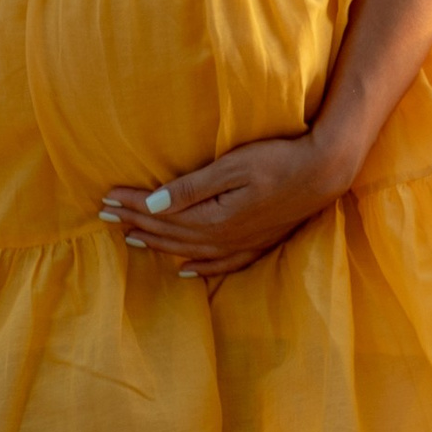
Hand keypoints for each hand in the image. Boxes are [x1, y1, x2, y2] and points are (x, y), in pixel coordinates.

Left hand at [100, 131, 350, 280]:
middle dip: (135, 224)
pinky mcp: (257, 244)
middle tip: (105, 216)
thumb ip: (191, 189)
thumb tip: (152, 207)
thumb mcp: (232, 167)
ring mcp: (241, 244)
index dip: (131, 206)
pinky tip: (184, 271)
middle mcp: (222, 238)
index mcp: (213, 218)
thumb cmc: (278, 160)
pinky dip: (199, 269)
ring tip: (131, 238)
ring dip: (158, 244)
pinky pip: (220, 265)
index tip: (105, 199)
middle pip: (169, 234)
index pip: (161, 214)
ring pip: (188, 250)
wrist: (325, 171)